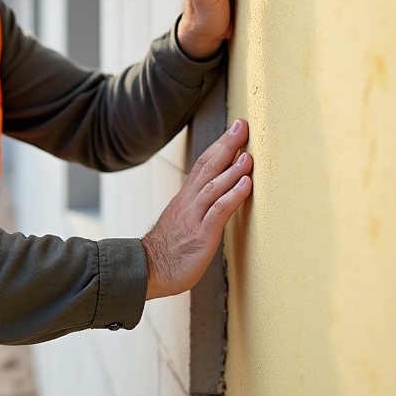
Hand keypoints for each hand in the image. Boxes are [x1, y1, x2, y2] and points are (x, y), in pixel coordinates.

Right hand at [142, 119, 251, 299]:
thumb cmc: (167, 250)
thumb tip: (214, 193)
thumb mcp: (182, 221)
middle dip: (227, 145)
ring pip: (214, 187)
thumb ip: (197, 206)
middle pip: (209, 167)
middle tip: (242, 125)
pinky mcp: (201, 235)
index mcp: (186, 198)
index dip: (219, 145)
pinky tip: (246, 184)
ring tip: (248, 154)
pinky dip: (233, 196)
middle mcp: (190, 203)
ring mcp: (195, 217)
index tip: (235, 129)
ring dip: (232, 169)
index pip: (204, 164)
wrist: (147, 270)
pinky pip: (218, 211)